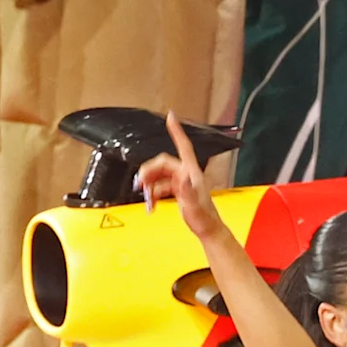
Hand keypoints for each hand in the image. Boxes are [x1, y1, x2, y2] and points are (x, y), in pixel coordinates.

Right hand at [134, 113, 234, 243]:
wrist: (207, 229)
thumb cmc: (203, 218)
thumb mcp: (193, 205)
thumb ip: (187, 191)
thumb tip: (182, 178)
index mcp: (191, 173)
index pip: (183, 146)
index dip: (177, 130)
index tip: (170, 117)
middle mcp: (186, 174)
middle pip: (162, 164)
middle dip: (148, 172)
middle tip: (139, 184)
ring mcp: (182, 181)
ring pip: (159, 176)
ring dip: (149, 186)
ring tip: (147, 199)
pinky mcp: (178, 190)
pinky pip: (160, 186)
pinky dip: (153, 194)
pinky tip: (152, 204)